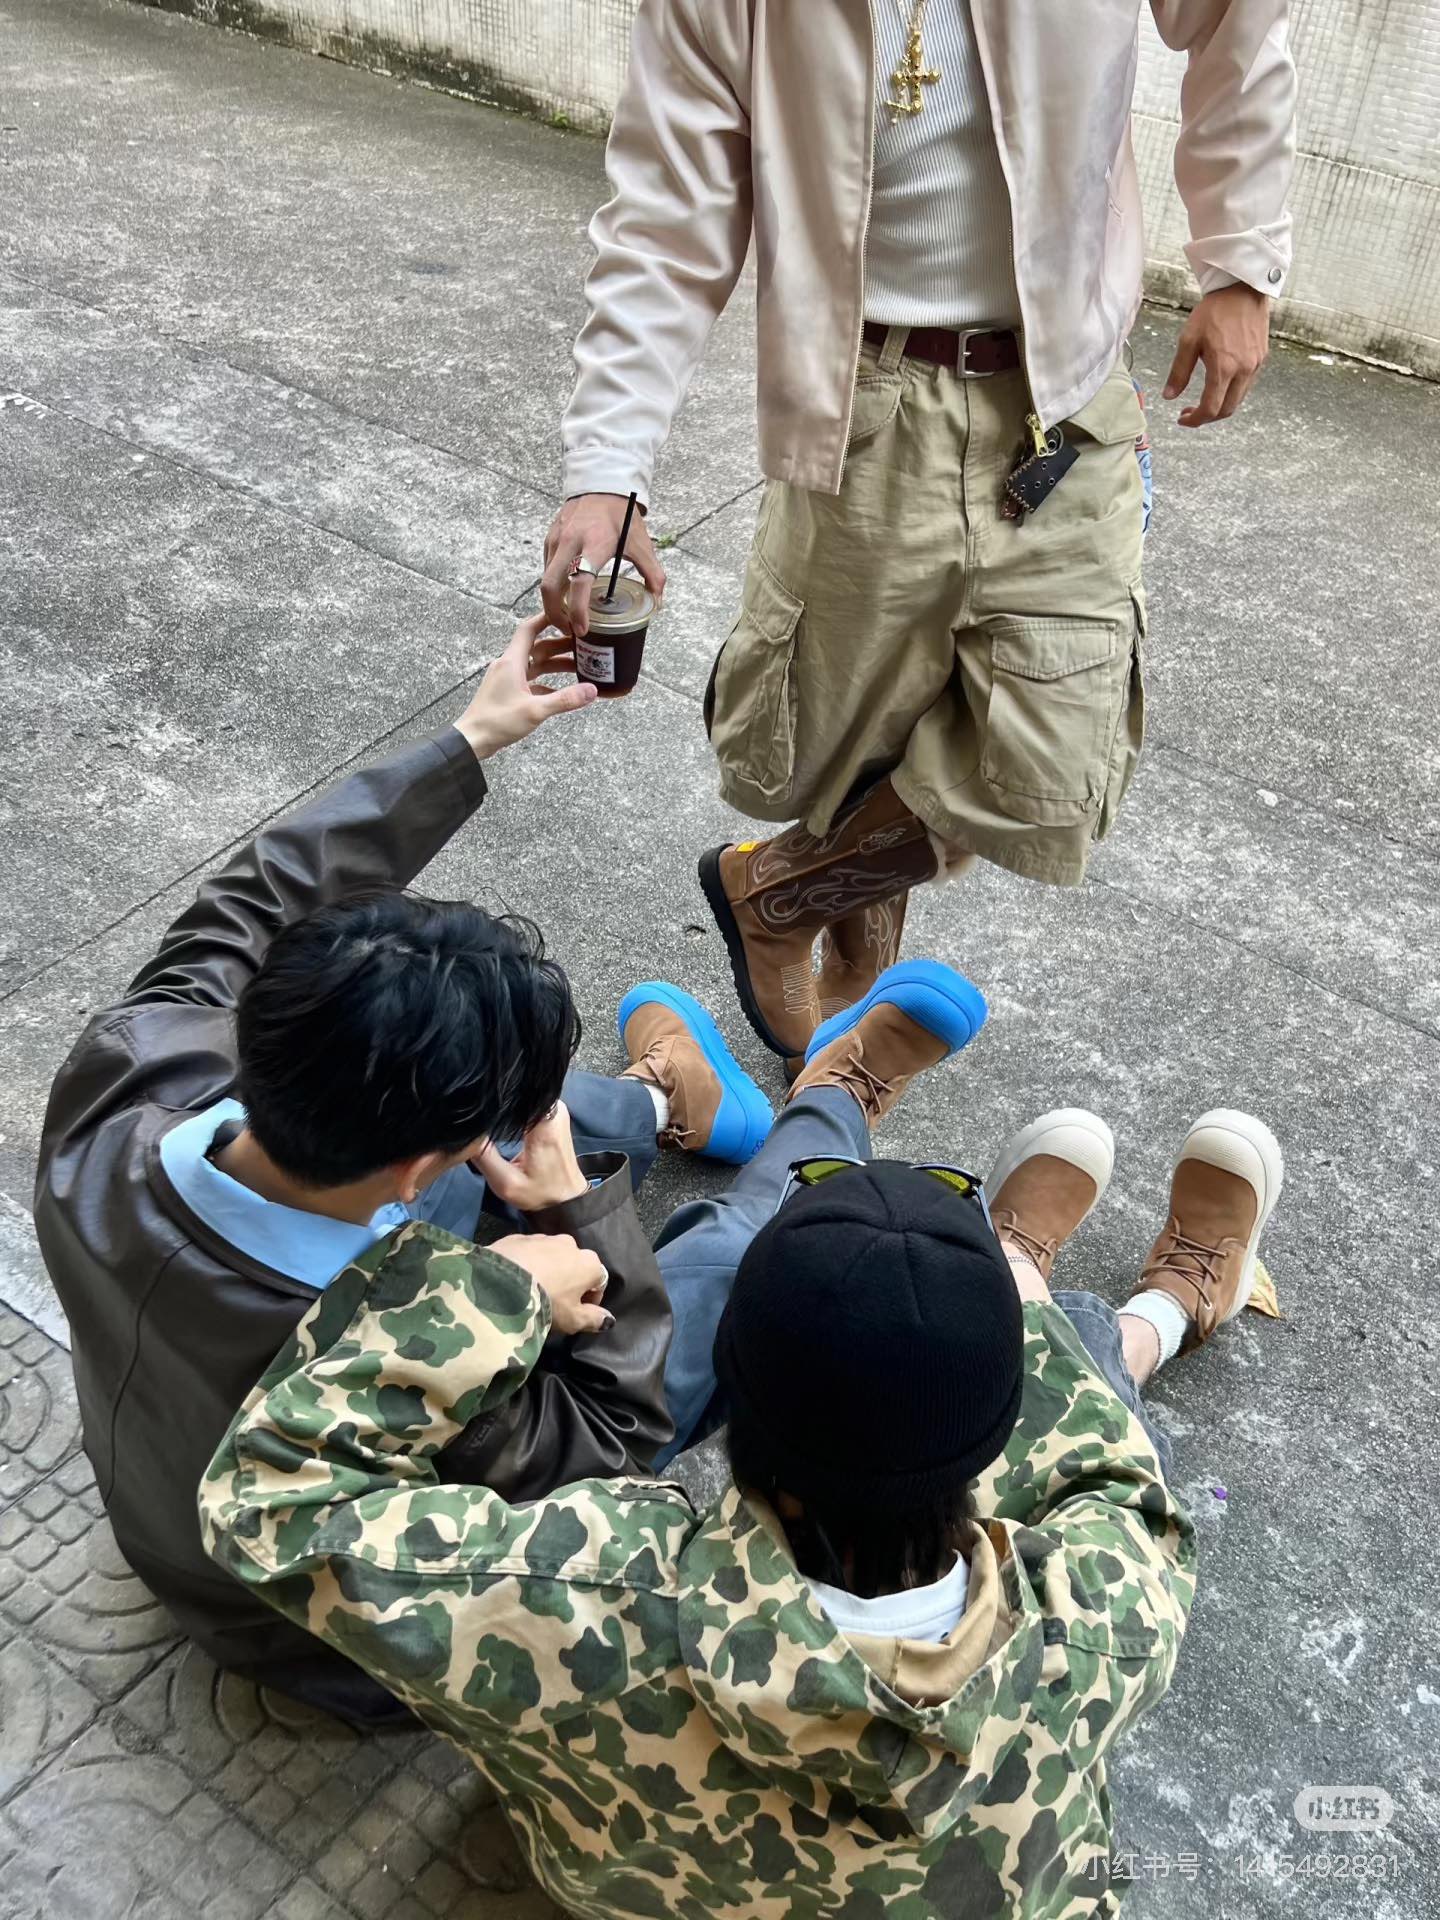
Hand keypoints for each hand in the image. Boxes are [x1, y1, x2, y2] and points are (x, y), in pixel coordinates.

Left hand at [455, 614, 596, 760]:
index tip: (566, 615)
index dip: (547, 619)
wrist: (472, 740)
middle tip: (583, 645)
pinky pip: (531, 681)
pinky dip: (547, 682)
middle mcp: (509, 665)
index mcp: (512, 661)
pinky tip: (561, 690)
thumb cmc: (497, 722)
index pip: (529, 629)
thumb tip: (591, 690)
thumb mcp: (535, 711)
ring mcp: (507, 679)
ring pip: (535, 665)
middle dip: (560, 645)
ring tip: (578, 666)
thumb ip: (565, 700)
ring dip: (555, 664)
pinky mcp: (507, 692)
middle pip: (538, 647)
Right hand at [471, 1103, 587, 1210]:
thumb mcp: (505, 1183)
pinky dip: (516, 1108)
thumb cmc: (540, 1193)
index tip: (479, 1103)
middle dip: (500, 1099)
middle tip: (481, 1112)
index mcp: (544, 1124)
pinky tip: (504, 1117)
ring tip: (491, 1115)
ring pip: (526, 1095)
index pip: (518, 1092)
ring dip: (508, 1103)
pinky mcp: (555, 1114)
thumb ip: (484, 1155)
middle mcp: (554, 1111)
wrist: (567, 1199)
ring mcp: (557, 1110)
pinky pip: (532, 1102)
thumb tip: (467, 1131)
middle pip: (521, 1091)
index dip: (497, 1095)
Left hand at [490, 1231, 610, 1337]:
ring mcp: (543, 1237)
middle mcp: (570, 1244)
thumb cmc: (547, 1303)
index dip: (590, 1301)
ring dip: (549, 1271)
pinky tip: (516, 1279)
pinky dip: (527, 1263)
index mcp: (589, 1263)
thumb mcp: (573, 1320)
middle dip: (569, 1282)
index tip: (577, 1314)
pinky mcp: (518, 1237)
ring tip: (533, 1290)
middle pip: (575, 1266)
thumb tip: (609, 1319)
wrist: (502, 1282)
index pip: (599, 1282)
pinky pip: (528, 1252)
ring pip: (552, 1257)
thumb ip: (594, 1319)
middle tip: (554, 1303)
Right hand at [541, 493, 666, 637]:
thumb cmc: (622, 515)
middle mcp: (570, 542)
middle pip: (550, 586)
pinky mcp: (550, 538)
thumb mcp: (641, 543)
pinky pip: (546, 568)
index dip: (578, 610)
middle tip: (568, 630)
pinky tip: (566, 594)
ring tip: (568, 616)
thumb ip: (652, 573)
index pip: (579, 583)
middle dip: (555, 614)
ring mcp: (556, 540)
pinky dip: (553, 586)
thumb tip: (657, 601)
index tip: (581, 629)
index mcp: (594, 544)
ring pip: (545, 579)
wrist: (602, 485)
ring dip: (553, 602)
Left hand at [1163, 284, 1270, 426]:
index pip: (1211, 408)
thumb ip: (1179, 372)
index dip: (1195, 420)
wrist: (1242, 289)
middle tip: (1191, 412)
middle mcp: (1244, 370)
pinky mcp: (1261, 358)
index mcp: (1224, 368)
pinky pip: (1246, 385)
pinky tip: (1219, 384)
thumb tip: (1169, 396)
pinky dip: (1231, 393)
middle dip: (1207, 417)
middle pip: (1227, 410)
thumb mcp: (1189, 340)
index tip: (1182, 419)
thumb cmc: (1215, 311)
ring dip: (1220, 406)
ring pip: (1238, 399)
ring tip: (1203, 400)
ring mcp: (1255, 365)